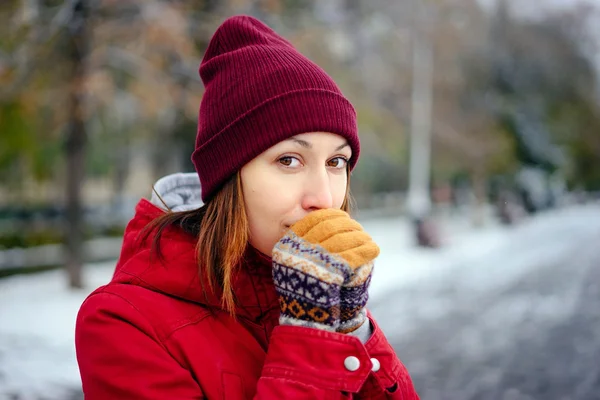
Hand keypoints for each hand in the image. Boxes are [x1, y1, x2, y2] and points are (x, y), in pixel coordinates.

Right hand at [272, 209, 378, 332]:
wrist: (303, 316)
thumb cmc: (299, 288)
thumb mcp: (291, 262)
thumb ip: (303, 242)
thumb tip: (323, 220)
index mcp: (289, 243)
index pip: (314, 219)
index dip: (331, 216)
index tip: (342, 217)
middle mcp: (301, 248)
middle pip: (331, 226)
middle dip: (347, 225)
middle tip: (358, 228)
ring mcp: (316, 259)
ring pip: (345, 238)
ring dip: (360, 236)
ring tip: (367, 239)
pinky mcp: (334, 270)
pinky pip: (354, 253)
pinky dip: (366, 250)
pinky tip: (373, 249)